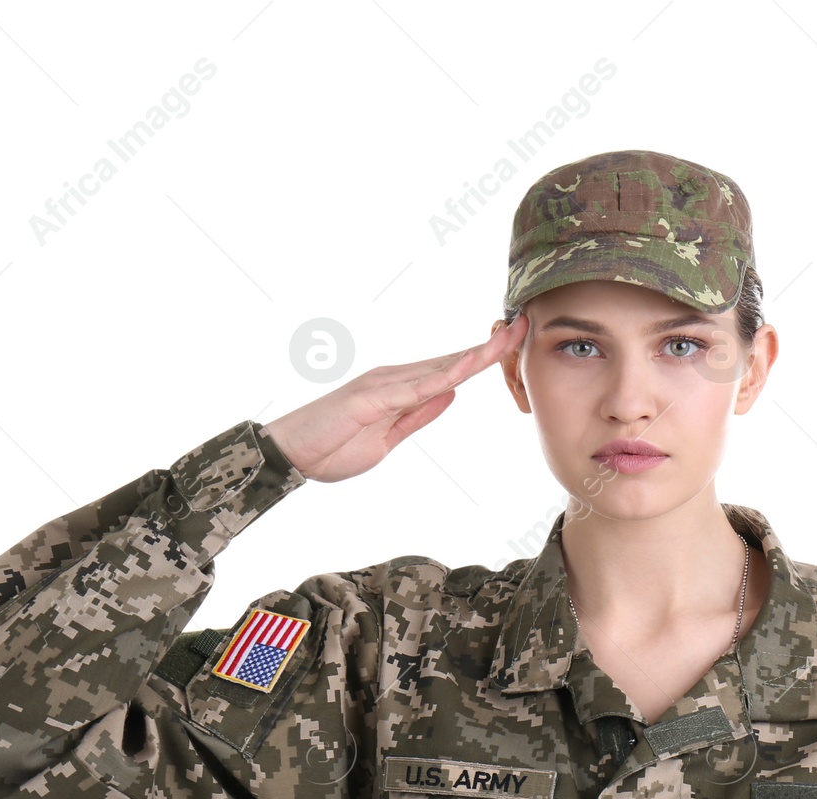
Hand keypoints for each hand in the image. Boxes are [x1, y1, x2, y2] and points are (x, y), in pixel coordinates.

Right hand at [262, 315, 527, 482]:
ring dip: (477, 354)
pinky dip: (446, 375)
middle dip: (490, 345)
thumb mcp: (387, 439)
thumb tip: (450, 395)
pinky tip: (470, 367)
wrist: (290, 455)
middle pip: (452, 360)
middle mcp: (395, 378)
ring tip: (510, 338)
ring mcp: (383, 384)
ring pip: (440, 366)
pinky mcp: (371, 397)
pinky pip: (416, 387)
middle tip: (526, 324)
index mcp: (400, 389)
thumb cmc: (331, 448)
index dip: (483, 358)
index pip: (450, 371)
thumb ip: (418, 415)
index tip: (515, 344)